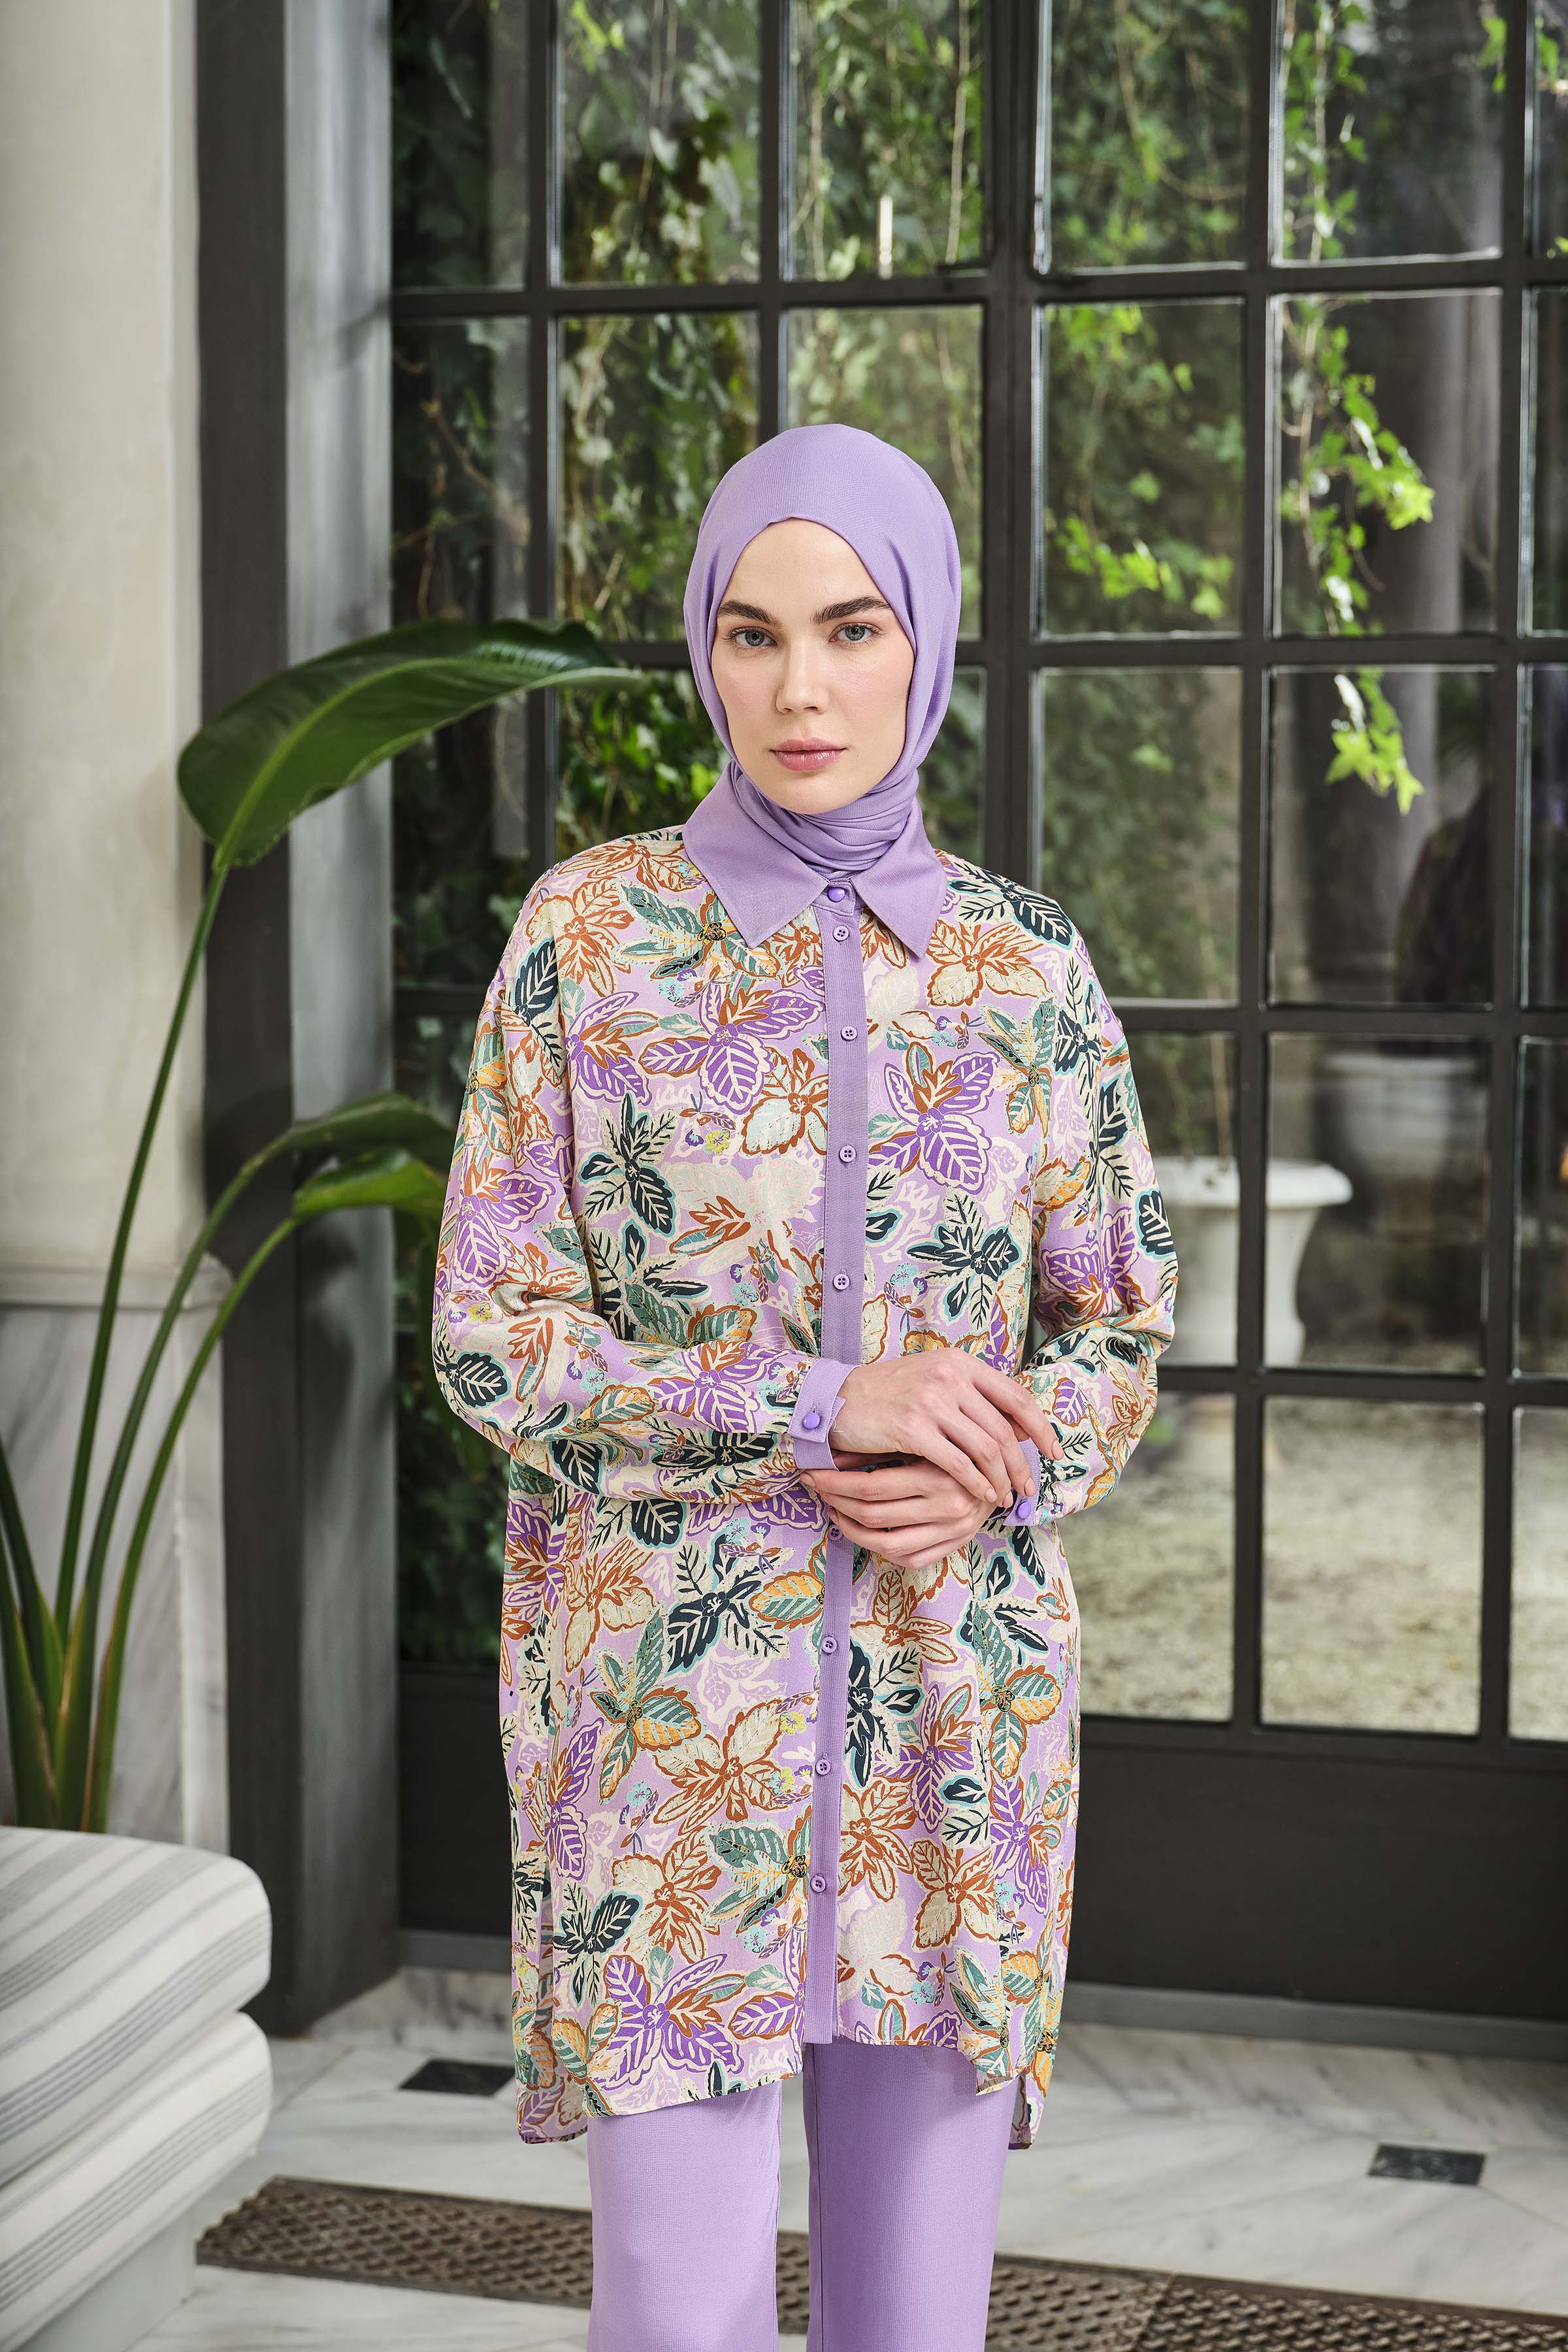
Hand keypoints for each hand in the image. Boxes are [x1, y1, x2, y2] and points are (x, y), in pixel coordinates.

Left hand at [800, 1452, 1017, 1573]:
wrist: (1006, 1464)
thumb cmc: (957, 1441)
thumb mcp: (926, 1435)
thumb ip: (888, 1443)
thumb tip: (833, 1448)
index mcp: (940, 1475)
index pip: (872, 1487)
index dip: (835, 1483)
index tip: (813, 1472)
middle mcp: (947, 1508)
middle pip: (873, 1514)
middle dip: (835, 1499)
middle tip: (815, 1485)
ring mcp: (950, 1532)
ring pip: (884, 1541)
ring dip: (848, 1524)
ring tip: (831, 1506)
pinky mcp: (952, 1546)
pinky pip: (905, 1557)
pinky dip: (875, 1546)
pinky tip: (857, 1528)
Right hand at [823, 1351, 1061, 1516]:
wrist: (837, 1399)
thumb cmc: (888, 1394)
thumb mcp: (935, 1382)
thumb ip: (974, 1398)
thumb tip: (1021, 1428)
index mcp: (960, 1363)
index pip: (1016, 1396)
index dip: (1040, 1428)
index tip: (1053, 1452)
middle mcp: (950, 1377)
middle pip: (1004, 1428)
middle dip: (1021, 1464)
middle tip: (1029, 1488)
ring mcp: (931, 1401)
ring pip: (984, 1447)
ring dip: (1000, 1478)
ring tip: (1004, 1498)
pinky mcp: (912, 1428)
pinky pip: (957, 1462)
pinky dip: (975, 1483)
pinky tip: (981, 1496)